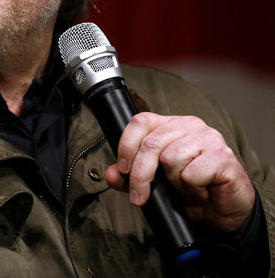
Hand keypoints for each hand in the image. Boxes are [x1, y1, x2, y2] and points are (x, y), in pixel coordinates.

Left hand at [104, 112, 255, 232]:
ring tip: (185, 187)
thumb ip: (130, 178)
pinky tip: (201, 188)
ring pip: (171, 158)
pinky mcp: (223, 155)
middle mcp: (189, 125)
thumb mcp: (155, 186)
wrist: (223, 211)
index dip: (126, 146)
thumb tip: (111, 174)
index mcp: (170, 125)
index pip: (140, 122)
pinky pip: (192, 173)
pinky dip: (192, 188)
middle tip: (139, 198)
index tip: (123, 170)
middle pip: (151, 144)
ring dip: (174, 182)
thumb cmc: (190, 191)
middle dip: (140, 175)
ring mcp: (208, 137)